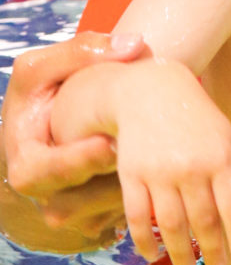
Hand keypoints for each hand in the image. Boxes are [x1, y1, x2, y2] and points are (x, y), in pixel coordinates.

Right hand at [1, 31, 146, 244]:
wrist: (53, 117)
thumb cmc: (44, 89)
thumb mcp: (46, 66)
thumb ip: (81, 52)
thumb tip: (133, 45)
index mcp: (26, 162)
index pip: (46, 172)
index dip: (77, 160)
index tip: (109, 142)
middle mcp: (46, 195)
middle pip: (76, 203)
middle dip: (112, 184)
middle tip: (145, 161)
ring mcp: (70, 208)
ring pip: (102, 215)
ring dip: (135, 196)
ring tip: (166, 172)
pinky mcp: (94, 215)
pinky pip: (119, 219)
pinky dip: (144, 205)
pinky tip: (171, 184)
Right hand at [110, 59, 230, 264]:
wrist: (151, 90)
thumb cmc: (199, 118)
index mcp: (220, 160)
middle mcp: (191, 168)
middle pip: (204, 222)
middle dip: (212, 251)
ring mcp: (159, 172)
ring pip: (171, 225)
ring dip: (179, 253)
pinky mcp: (132, 174)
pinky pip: (137, 216)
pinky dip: (143, 240)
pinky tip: (152, 255)